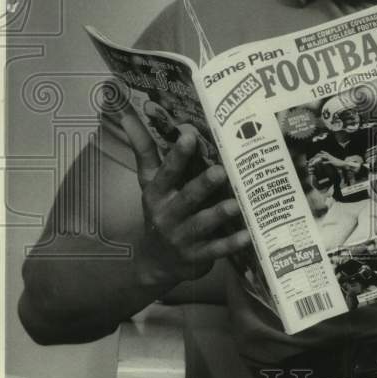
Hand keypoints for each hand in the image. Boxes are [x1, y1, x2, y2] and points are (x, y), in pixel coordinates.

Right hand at [121, 107, 251, 283]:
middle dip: (202, 185)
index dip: (177, 156)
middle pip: (186, 198)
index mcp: (157, 193)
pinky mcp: (197, 256)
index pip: (165, 172)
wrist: (156, 263)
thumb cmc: (160, 210)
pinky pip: (216, 249)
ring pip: (202, 224)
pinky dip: (232, 243)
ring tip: (238, 203)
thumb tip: (128, 115)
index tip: (190, 136)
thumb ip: (144, 150)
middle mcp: (167, 214)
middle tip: (221, 171)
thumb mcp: (149, 183)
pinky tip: (248, 235)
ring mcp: (182, 238)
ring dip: (219, 213)